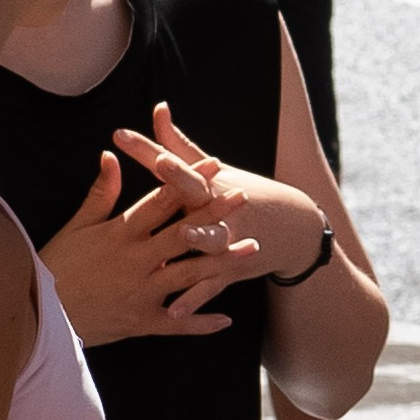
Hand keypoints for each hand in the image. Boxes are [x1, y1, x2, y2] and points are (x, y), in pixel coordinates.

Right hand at [40, 139, 260, 342]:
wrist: (39, 314)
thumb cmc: (56, 265)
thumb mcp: (76, 226)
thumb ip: (100, 193)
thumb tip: (111, 156)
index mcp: (121, 233)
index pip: (161, 201)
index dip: (188, 180)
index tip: (213, 165)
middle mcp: (136, 260)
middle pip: (183, 232)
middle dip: (215, 214)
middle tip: (243, 198)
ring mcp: (142, 292)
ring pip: (190, 274)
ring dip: (222, 261)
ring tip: (251, 247)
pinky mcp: (143, 321)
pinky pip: (178, 323)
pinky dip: (201, 322)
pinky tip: (227, 319)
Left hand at [118, 105, 332, 284]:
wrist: (293, 229)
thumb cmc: (242, 193)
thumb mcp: (213, 170)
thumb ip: (178, 144)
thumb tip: (157, 108)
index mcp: (209, 185)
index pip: (180, 163)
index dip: (154, 149)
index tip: (125, 135)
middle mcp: (221, 210)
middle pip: (197, 194)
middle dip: (180, 181)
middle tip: (161, 167)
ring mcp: (228, 241)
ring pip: (210, 240)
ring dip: (199, 238)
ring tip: (184, 239)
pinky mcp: (230, 270)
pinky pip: (209, 286)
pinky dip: (194, 300)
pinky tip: (174, 311)